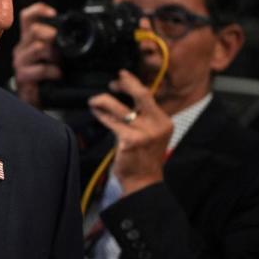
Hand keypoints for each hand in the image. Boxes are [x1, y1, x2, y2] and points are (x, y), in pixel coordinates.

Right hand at [12, 2, 61, 107]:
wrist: (36, 99)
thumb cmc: (46, 76)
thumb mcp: (53, 56)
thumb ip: (58, 44)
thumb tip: (78, 34)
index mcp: (29, 39)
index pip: (27, 17)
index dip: (39, 10)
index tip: (53, 13)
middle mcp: (22, 48)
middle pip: (34, 30)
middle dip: (52, 36)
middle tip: (63, 47)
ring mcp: (21, 62)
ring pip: (38, 47)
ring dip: (54, 54)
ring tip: (60, 63)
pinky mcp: (23, 76)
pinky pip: (40, 68)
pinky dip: (53, 71)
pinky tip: (58, 75)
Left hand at [88, 69, 171, 194]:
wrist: (144, 182)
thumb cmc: (144, 159)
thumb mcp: (152, 135)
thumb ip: (144, 118)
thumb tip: (125, 99)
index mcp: (163, 121)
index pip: (148, 96)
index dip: (133, 83)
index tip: (122, 77)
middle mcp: (156, 125)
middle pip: (140, 95)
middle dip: (125, 83)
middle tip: (113, 82)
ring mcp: (143, 133)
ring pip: (119, 108)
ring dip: (103, 101)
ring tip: (94, 101)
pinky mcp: (129, 141)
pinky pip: (111, 122)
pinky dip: (101, 115)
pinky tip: (96, 113)